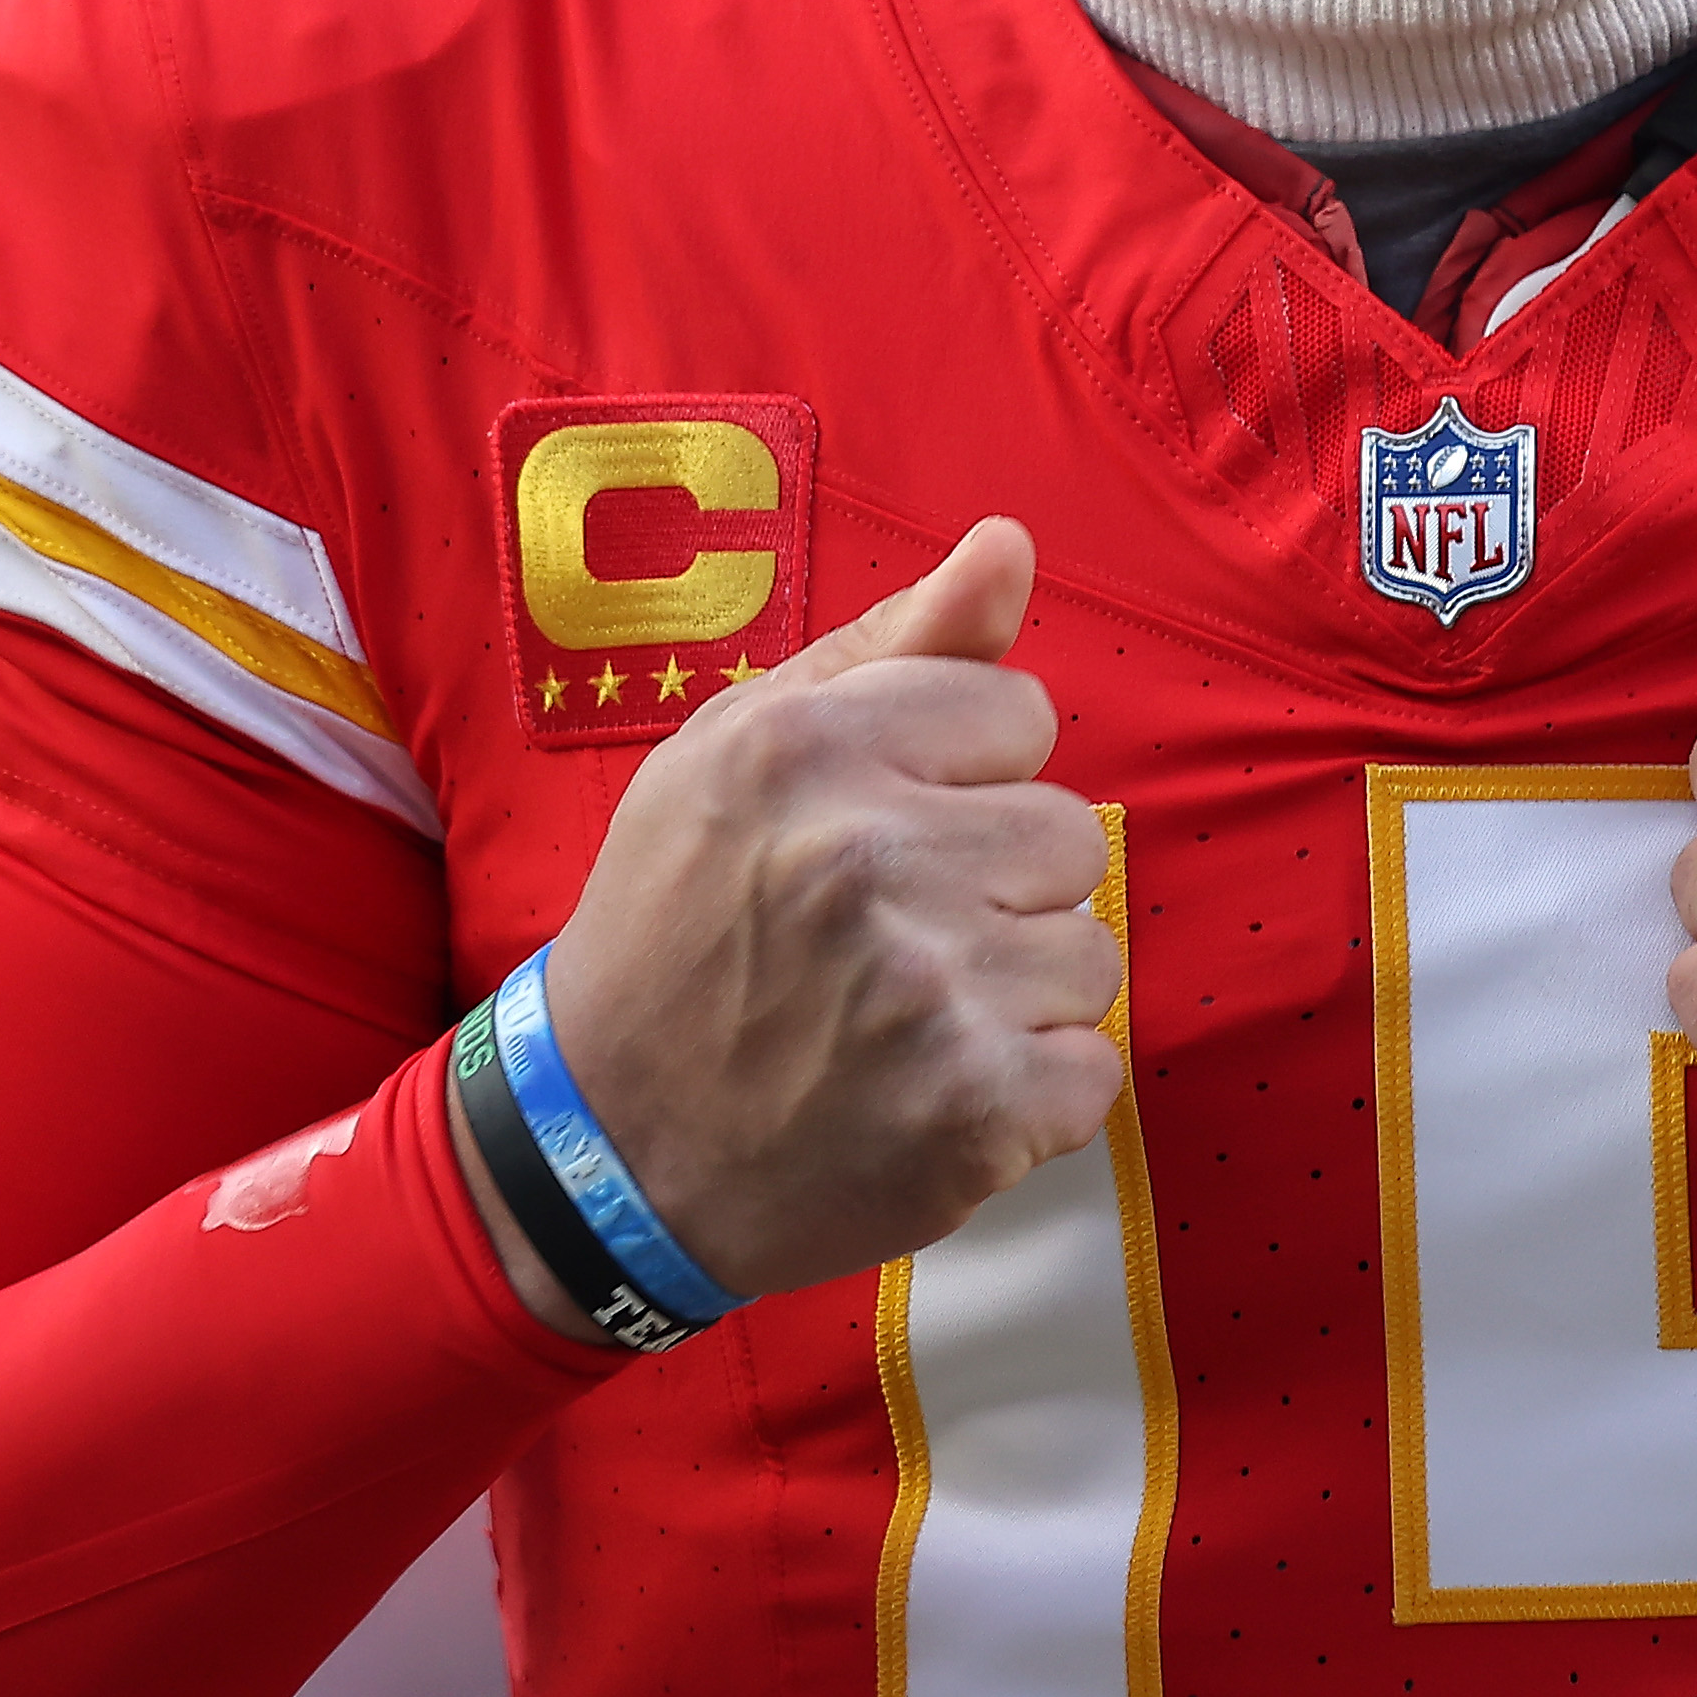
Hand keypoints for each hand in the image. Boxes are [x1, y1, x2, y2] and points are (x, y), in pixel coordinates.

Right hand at [473, 519, 1119, 1336]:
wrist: (606, 1153)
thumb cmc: (678, 932)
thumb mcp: (740, 754)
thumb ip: (892, 645)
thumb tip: (1011, 544)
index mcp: (807, 746)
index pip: (1020, 712)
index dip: (964, 778)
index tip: (886, 834)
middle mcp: (866, 855)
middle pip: (1066, 832)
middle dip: (996, 884)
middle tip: (888, 942)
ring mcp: (926, 989)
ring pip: (1090, 954)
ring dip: (1017, 993)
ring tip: (907, 1019)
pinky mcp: (970, 1109)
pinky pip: (1091, 1071)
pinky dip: (1029, 1097)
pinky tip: (934, 1094)